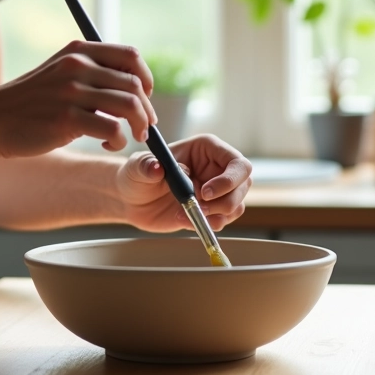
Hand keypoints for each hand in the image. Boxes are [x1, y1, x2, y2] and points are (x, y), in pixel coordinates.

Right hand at [0, 40, 157, 157]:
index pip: (130, 56)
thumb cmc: (29, 102)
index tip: (144, 97)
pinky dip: (119, 140)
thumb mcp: (59, 73)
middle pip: (134, 84)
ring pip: (129, 105)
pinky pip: (112, 129)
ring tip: (131, 137)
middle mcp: (77, 66)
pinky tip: (109, 144)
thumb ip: (90, 73)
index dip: (145, 78)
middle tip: (144, 127)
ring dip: (138, 126)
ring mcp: (71, 92)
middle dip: (146, 109)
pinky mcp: (66, 120)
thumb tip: (133, 88)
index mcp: (78, 51)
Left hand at [117, 134, 252, 232]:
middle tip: (199, 207)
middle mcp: (217, 168)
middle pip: (243, 185)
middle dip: (225, 201)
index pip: (237, 163)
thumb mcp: (138, 167)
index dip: (228, 179)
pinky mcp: (210, 210)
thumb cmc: (137, 175)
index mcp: (207, 149)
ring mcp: (216, 191)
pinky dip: (208, 225)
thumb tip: (157, 169)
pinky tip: (184, 220)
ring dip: (217, 215)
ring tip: (188, 213)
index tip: (205, 193)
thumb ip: (146, 166)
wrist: (131, 200)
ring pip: (237, 205)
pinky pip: (224, 220)